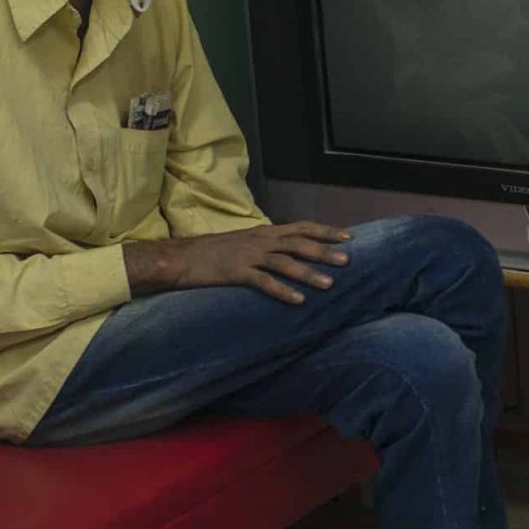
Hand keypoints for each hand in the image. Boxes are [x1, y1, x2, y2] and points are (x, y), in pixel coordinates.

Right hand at [150, 223, 351, 304]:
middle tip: (348, 260)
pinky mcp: (236, 272)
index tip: (348, 236)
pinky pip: (264, 282)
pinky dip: (282, 291)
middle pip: (298, 243)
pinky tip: (298, 300)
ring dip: (308, 272)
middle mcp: (260, 241)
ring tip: (329, 283)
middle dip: (324, 251)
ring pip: (285, 262)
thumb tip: (287, 253)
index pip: (301, 227)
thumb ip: (265, 246)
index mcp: (263, 232)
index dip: (325, 231)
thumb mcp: (243, 243)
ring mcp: (248, 256)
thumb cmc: (211, 253)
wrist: (179, 258)